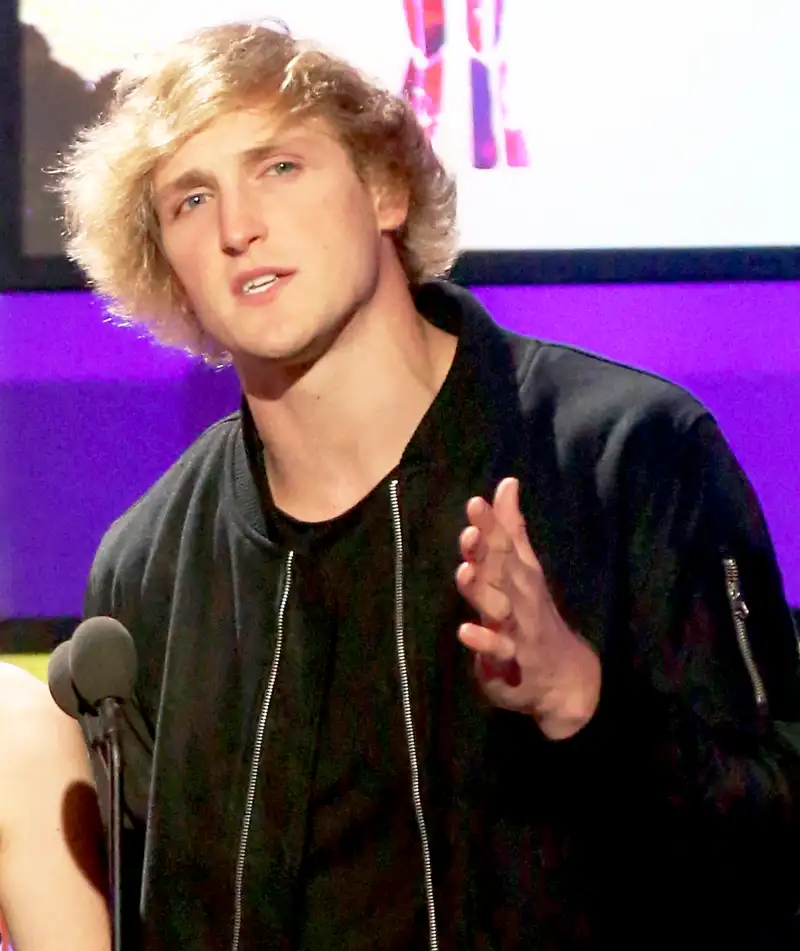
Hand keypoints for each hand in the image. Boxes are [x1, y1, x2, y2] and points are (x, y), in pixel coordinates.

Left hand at [455, 478, 600, 739]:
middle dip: (486, 551)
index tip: (475, 503)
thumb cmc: (534, 615)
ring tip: (464, 571)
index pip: (505, 544)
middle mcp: (520, 597)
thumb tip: (507, 483)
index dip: (491, 525)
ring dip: (482, 591)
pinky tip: (464, 630)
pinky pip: (497, 651)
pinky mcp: (511, 661)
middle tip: (470, 531)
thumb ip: (511, 528)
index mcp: (520, 574)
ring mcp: (517, 629)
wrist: (565, 678)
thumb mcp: (524, 569)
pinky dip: (483, 641)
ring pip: (498, 607)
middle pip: (502, 571)